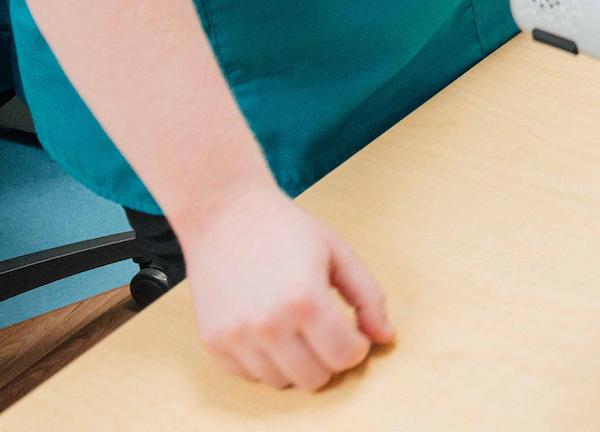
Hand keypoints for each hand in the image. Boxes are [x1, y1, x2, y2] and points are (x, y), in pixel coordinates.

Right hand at [176, 186, 393, 390]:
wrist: (225, 216)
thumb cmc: (286, 231)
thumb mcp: (339, 253)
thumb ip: (368, 297)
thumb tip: (386, 337)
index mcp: (306, 300)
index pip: (345, 356)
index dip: (357, 347)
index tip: (353, 332)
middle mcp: (268, 325)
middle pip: (315, 378)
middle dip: (328, 359)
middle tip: (324, 332)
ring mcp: (236, 337)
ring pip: (281, 382)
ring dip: (296, 363)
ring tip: (295, 329)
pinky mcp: (213, 343)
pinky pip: (249, 375)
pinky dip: (264, 362)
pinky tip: (268, 331)